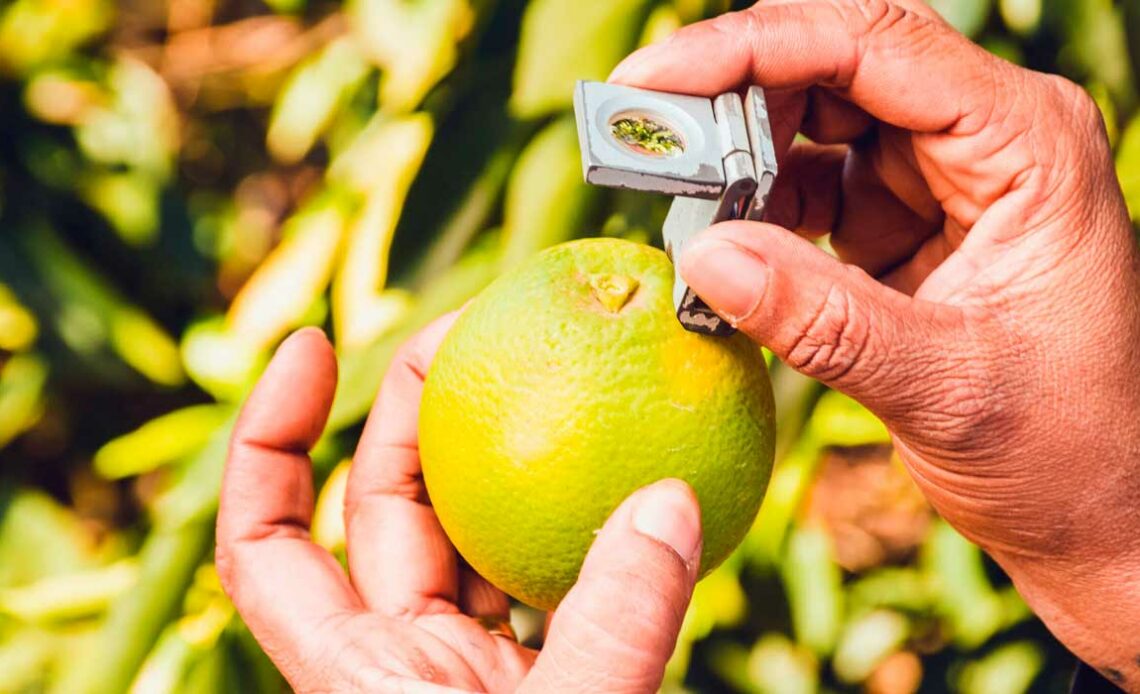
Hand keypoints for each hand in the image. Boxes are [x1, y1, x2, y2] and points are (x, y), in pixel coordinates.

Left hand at [216, 321, 703, 692]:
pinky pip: (556, 577)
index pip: (267, 538)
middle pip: (384, 506)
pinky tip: (627, 473)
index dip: (270, 435)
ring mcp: (474, 669)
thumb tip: (668, 503)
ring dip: (506, 455)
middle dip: (414, 407)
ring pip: (474, 533)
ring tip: (547, 372)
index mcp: (359, 676)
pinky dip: (587, 524)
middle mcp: (403, 662)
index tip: (312, 345)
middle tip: (470, 325)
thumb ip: (614, 630)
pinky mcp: (544, 678)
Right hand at [612, 0, 1139, 684]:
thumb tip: (699, 255)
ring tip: (675, 203)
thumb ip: (820, 319)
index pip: (876, 46)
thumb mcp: (941, 385)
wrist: (1097, 515)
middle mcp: (984, 142)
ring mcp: (941, 181)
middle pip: (835, 68)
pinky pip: (809, 188)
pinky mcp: (905, 225)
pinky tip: (719, 246)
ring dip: (736, 156)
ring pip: (813, 122)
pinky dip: (754, 211)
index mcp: (1024, 145)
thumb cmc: (1066, 449)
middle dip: (732, 99)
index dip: (753, 47)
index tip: (653, 81)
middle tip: (641, 143)